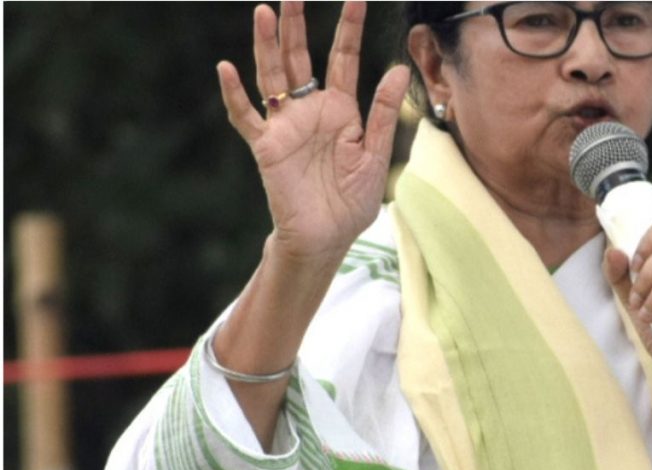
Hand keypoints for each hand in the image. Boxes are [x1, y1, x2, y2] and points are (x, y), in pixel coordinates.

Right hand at [216, 1, 409, 268]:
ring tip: (264, 13)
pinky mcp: (266, 146)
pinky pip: (246, 116)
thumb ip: (384, 114)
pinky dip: (235, 95)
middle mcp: (310, 110)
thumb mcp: (376, 155)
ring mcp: (285, 126)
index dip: (349, 29)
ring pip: (271, 76)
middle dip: (297, 25)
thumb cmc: (352, 202)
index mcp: (341, 110)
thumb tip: (398, 69)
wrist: (328, 238)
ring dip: (266, 46)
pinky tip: (227, 69)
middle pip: (300, 58)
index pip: (343, 59)